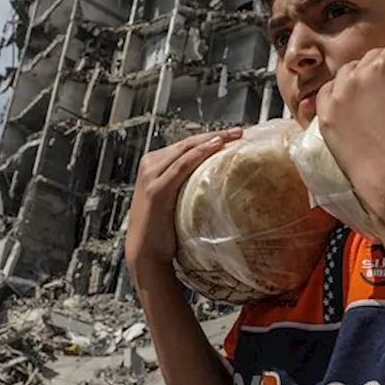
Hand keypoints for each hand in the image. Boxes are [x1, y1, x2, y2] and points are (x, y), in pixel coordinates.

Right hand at [125, 128, 243, 276]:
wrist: (146, 253)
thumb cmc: (163, 229)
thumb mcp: (174, 199)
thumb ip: (186, 185)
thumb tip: (215, 180)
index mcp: (153, 164)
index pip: (186, 145)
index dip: (209, 137)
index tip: (232, 135)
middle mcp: (150, 165)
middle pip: (187, 143)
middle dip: (214, 135)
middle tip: (238, 131)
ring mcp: (152, 176)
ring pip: (185, 149)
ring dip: (211, 140)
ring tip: (233, 135)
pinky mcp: (157, 189)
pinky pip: (182, 165)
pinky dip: (199, 153)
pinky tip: (215, 146)